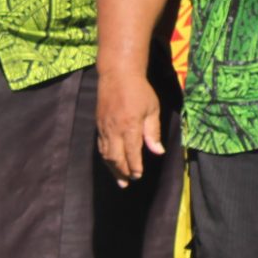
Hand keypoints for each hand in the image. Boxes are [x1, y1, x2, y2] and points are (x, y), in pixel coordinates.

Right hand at [96, 71, 165, 185]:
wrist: (117, 74)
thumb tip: (158, 152)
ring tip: (119, 180)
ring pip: (106, 154)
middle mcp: (114, 129)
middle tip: (128, 183)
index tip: (138, 176)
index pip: (132, 153)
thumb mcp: (152, 109)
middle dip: (122, 172)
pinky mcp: (98, 125)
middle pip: (116, 158)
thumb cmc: (140, 91)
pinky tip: (110, 163)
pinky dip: (105, 157)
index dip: (135, 167)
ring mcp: (104, 127)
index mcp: (130, 126)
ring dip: (112, 169)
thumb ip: (153, 132)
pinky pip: (101, 146)